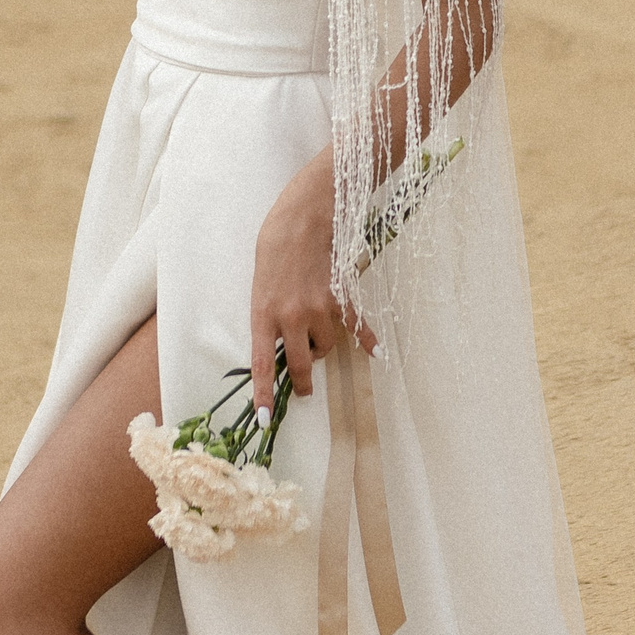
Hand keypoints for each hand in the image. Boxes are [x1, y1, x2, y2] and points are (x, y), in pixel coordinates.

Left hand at [248, 150, 375, 421]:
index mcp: (264, 312)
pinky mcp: (342, 298)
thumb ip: (269, 314)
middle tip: (303, 389)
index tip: (266, 419)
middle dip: (303, 382)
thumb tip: (280, 342)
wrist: (305, 215)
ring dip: (322, 346)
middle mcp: (292, 316)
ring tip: (316, 330)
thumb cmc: (275, 244)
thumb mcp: (260, 283)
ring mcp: (320, 309)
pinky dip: (367, 340)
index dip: (265, 394)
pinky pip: (357, 327)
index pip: (263, 363)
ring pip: (327, 346)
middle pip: (301, 365)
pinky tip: (374, 352)